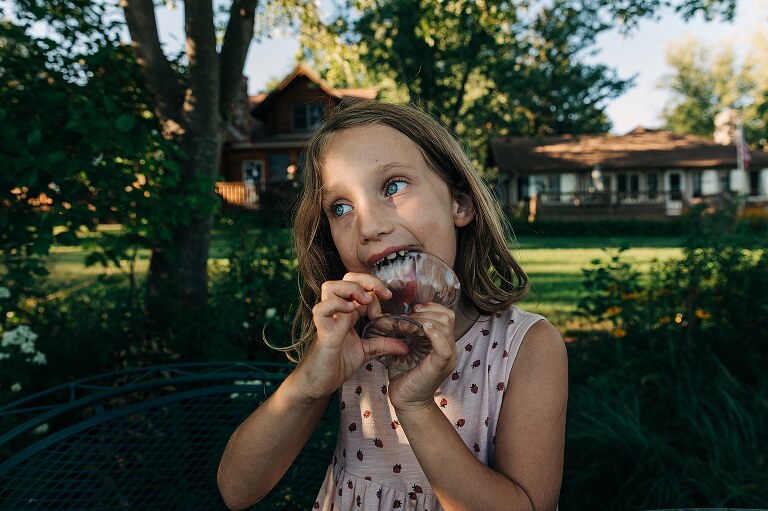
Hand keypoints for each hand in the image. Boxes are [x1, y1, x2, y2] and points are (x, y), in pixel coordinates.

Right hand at [294, 273, 409, 400]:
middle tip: (382, 294)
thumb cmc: (338, 364)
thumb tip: (406, 347)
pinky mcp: (322, 332)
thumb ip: (384, 344)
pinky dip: (334, 305)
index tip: (389, 297)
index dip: (375, 286)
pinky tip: (349, 311)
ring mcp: (328, 320)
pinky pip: (321, 310)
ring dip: (350, 289)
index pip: (360, 285)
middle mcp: (337, 312)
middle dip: (366, 280)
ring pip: (330, 287)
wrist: (319, 384)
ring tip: (364, 301)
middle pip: (346, 279)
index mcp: (349, 312)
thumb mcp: (366, 352)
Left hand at [386, 302, 456, 412]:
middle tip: (408, 316)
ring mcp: (447, 357)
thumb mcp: (406, 347)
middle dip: (426, 311)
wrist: (406, 400)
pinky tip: (424, 329)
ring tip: (409, 324)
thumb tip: (395, 314)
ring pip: (446, 327)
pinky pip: (444, 346)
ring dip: (425, 320)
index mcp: (442, 342)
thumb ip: (407, 332)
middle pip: (447, 317)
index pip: (447, 315)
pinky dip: (435, 334)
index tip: (414, 307)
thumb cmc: (404, 374)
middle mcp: (449, 347)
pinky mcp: (440, 365)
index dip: (432, 307)